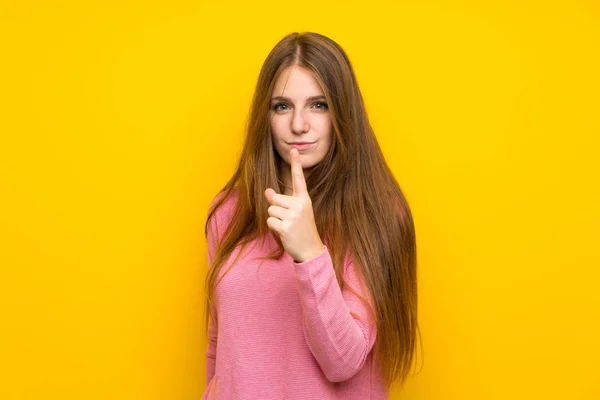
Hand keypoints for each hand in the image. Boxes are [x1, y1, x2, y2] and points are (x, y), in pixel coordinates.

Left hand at [265, 148, 324, 262]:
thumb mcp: (295, 213)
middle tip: (289, 220)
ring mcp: (293, 215)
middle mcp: (300, 205)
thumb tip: (267, 191)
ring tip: (287, 226)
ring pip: (270, 210)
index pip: (298, 179)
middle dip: (276, 209)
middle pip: (274, 198)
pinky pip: (270, 221)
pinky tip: (284, 232)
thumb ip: (282, 201)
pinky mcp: (286, 226)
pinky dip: (273, 228)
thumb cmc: (301, 230)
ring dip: (275, 219)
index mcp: (304, 199)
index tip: (293, 150)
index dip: (295, 164)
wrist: (310, 250)